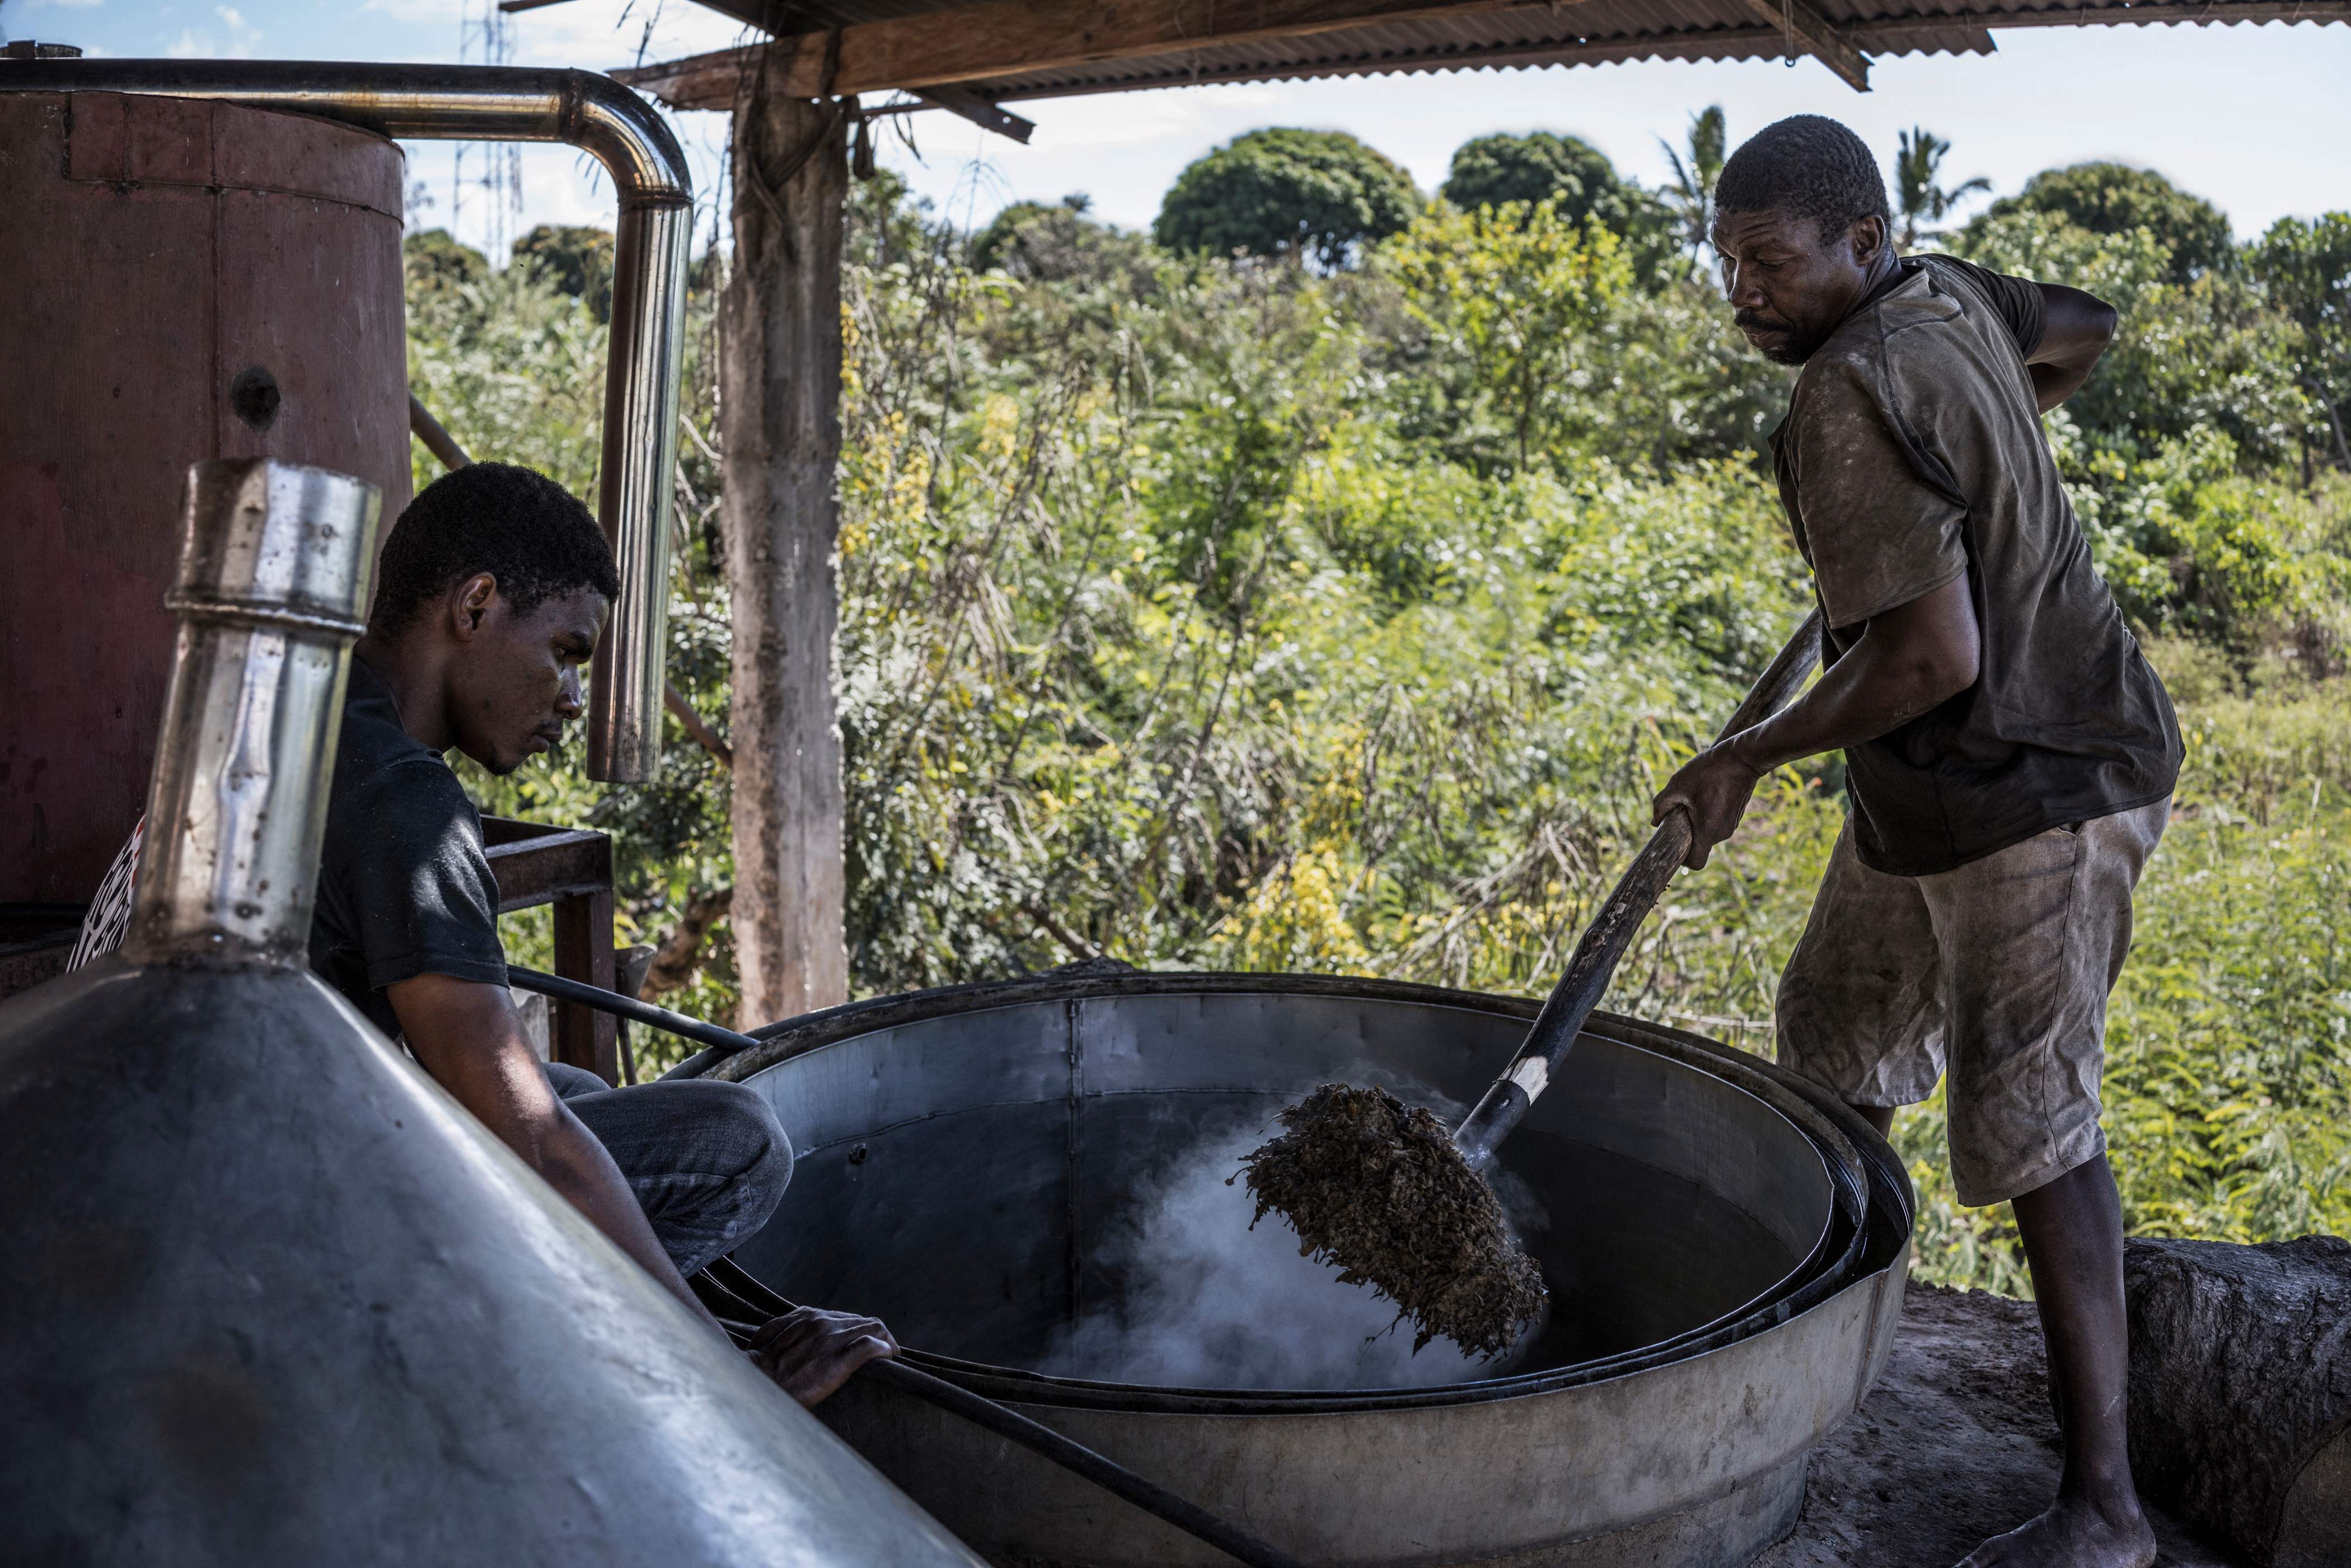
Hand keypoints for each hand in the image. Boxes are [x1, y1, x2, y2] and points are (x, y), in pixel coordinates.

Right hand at [748, 1307, 898, 1407]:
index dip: (860, 1328)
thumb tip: (799, 1334)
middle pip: (862, 1320)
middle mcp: (822, 1322)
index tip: (868, 1342)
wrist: (753, 1385)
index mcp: (808, 1316)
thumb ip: (791, 1329)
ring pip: (872, 1328)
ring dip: (886, 1340)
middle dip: (878, 1334)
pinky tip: (889, 1356)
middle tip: (886, 1349)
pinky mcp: (837, 1361)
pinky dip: (884, 1349)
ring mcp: (830, 1340)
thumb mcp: (772, 1337)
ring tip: (892, 1353)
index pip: (846, 1317)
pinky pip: (869, 1347)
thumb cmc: (759, 1367)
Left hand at [1653, 743, 1762, 869]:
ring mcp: (1732, 824)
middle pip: (1700, 845)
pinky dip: (1709, 815)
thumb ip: (1661, 806)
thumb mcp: (1677, 785)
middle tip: (1680, 812)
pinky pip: (1717, 823)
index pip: (1696, 863)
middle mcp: (1722, 833)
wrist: (1742, 757)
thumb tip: (1654, 822)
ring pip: (1709, 832)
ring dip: (1698, 822)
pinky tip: (1706, 794)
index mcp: (1707, 831)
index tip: (1675, 845)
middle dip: (1688, 833)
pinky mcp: (1736, 815)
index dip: (1683, 860)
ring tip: (1694, 799)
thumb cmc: (1709, 771)